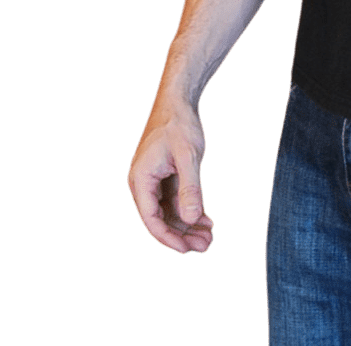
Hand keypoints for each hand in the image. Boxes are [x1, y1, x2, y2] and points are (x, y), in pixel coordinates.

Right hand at [128, 101, 213, 253]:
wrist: (178, 100)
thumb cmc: (179, 124)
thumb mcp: (188, 156)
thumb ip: (190, 188)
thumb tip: (192, 218)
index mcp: (141, 179)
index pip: (151, 218)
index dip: (167, 237)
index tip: (186, 250)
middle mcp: (144, 183)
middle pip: (161, 219)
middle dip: (182, 235)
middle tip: (206, 246)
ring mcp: (155, 181)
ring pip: (170, 213)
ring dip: (188, 226)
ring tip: (209, 237)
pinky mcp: (166, 177)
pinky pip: (177, 201)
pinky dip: (191, 211)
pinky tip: (207, 221)